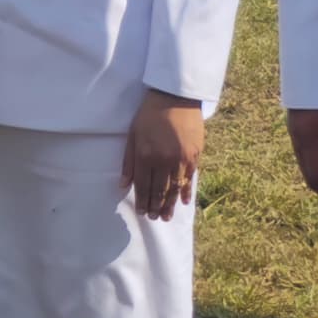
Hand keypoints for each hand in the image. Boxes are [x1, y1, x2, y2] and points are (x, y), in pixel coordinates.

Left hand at [125, 93, 204, 221]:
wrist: (175, 98)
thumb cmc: (149, 116)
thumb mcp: (132, 136)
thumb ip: (128, 162)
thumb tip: (123, 185)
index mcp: (145, 155)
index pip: (143, 185)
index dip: (142, 200)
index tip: (141, 212)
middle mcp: (163, 160)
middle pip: (159, 190)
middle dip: (155, 206)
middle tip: (154, 218)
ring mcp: (181, 158)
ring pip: (175, 188)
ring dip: (170, 204)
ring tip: (166, 217)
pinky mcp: (194, 155)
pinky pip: (190, 178)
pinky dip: (186, 191)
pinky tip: (184, 202)